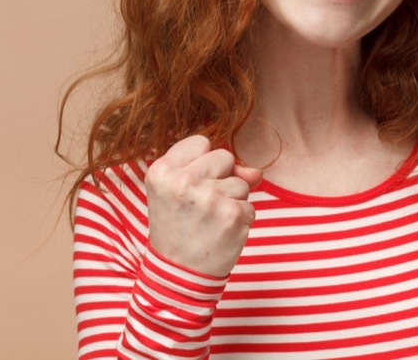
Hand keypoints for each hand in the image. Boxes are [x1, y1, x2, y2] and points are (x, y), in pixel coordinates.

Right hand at [145, 135, 262, 276]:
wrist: (177, 274)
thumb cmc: (178, 227)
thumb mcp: (178, 192)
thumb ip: (214, 169)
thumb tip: (256, 173)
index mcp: (161, 171)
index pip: (201, 142)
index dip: (202, 164)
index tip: (190, 186)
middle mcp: (183, 181)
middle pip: (224, 156)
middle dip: (220, 178)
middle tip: (200, 206)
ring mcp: (210, 198)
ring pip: (241, 182)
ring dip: (232, 200)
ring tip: (209, 221)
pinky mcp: (232, 215)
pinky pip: (250, 205)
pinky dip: (240, 219)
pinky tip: (221, 232)